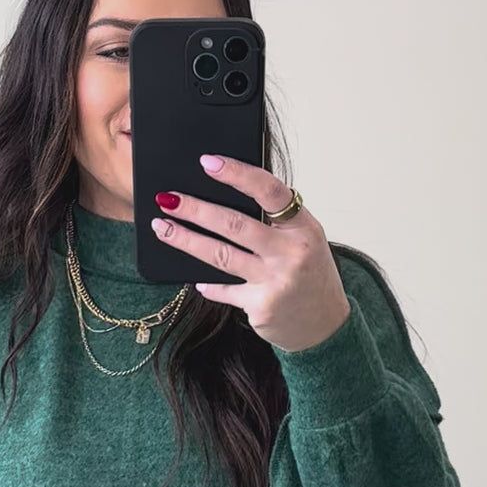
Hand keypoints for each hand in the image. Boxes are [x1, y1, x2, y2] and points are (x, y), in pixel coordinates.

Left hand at [151, 154, 350, 353]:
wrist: (324, 324)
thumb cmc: (310, 274)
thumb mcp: (305, 240)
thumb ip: (276, 221)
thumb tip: (224, 197)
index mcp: (304, 227)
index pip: (269, 191)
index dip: (238, 174)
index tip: (208, 162)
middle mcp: (291, 252)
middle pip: (234, 224)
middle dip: (195, 209)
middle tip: (167, 198)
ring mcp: (276, 281)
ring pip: (220, 255)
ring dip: (185, 239)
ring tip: (162, 227)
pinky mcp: (261, 306)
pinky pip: (224, 290)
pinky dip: (208, 284)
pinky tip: (195, 279)